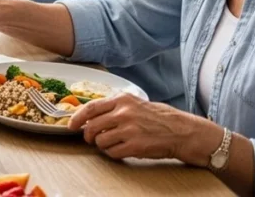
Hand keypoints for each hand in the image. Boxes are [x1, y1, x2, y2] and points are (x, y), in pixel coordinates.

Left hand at [68, 93, 216, 164]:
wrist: (183, 131)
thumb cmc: (160, 118)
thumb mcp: (136, 103)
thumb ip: (115, 107)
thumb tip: (92, 116)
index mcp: (122, 100)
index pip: (91, 107)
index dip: (77, 117)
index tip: (71, 125)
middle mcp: (123, 113)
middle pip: (92, 126)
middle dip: (88, 135)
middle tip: (91, 139)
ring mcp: (129, 129)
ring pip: (100, 141)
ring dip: (103, 145)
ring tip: (113, 143)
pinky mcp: (135, 145)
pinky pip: (112, 152)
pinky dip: (113, 153)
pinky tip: (122, 150)